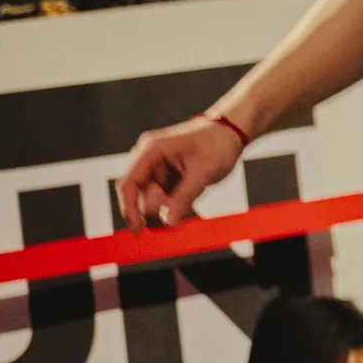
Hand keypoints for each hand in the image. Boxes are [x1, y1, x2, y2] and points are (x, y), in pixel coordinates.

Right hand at [116, 116, 245, 229]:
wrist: (233, 133)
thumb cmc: (218, 144)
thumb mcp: (204, 172)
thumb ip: (184, 197)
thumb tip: (168, 222)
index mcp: (151, 150)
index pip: (129, 184)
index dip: (129, 208)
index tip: (138, 229)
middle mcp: (149, 159)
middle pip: (142, 194)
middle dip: (159, 206)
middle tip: (185, 206)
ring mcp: (158, 168)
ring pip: (154, 199)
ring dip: (170, 205)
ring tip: (195, 192)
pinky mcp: (168, 177)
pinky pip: (166, 198)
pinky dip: (177, 203)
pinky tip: (195, 192)